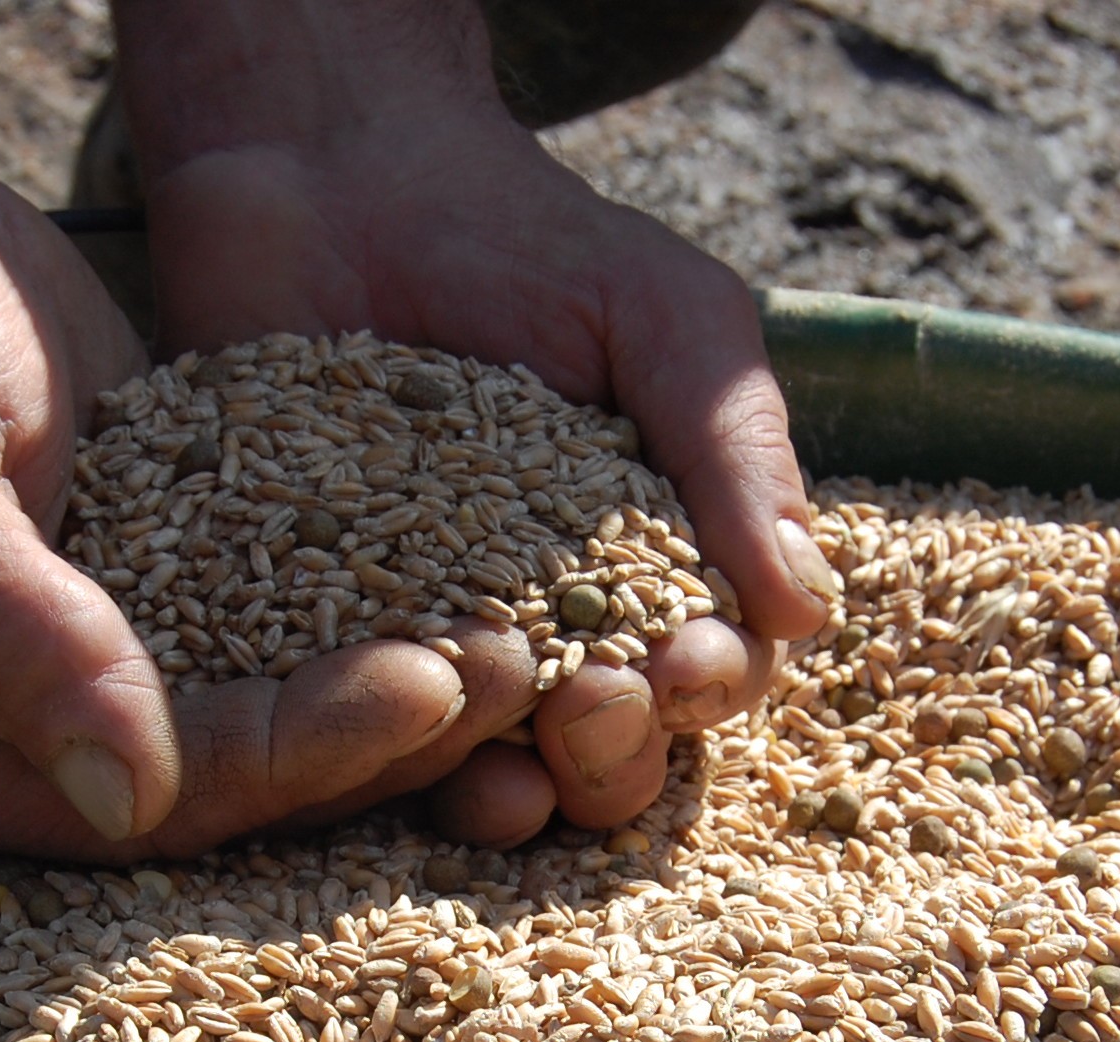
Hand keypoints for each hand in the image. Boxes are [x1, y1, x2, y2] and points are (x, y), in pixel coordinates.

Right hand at [0, 53, 494, 856]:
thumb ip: (5, 632)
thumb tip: (126, 799)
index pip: (130, 804)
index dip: (284, 760)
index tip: (422, 688)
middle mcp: (2, 746)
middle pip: (217, 787)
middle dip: (369, 740)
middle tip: (512, 670)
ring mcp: (81, 676)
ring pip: (259, 721)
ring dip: (388, 693)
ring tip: (520, 639)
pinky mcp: (148, 598)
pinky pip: (268, 634)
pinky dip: (362, 617)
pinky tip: (472, 585)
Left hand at [115, 0, 840, 845]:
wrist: (329, 172)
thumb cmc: (525, 238)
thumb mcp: (668, 321)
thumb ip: (738, 453)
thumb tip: (810, 610)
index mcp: (650, 578)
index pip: (704, 677)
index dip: (706, 689)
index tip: (690, 664)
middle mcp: (543, 636)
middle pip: (602, 754)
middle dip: (613, 755)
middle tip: (592, 704)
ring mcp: (425, 645)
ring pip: (480, 771)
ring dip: (508, 791)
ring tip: (502, 775)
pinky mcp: (309, 640)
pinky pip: (344, 724)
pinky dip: (370, 751)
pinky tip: (382, 733)